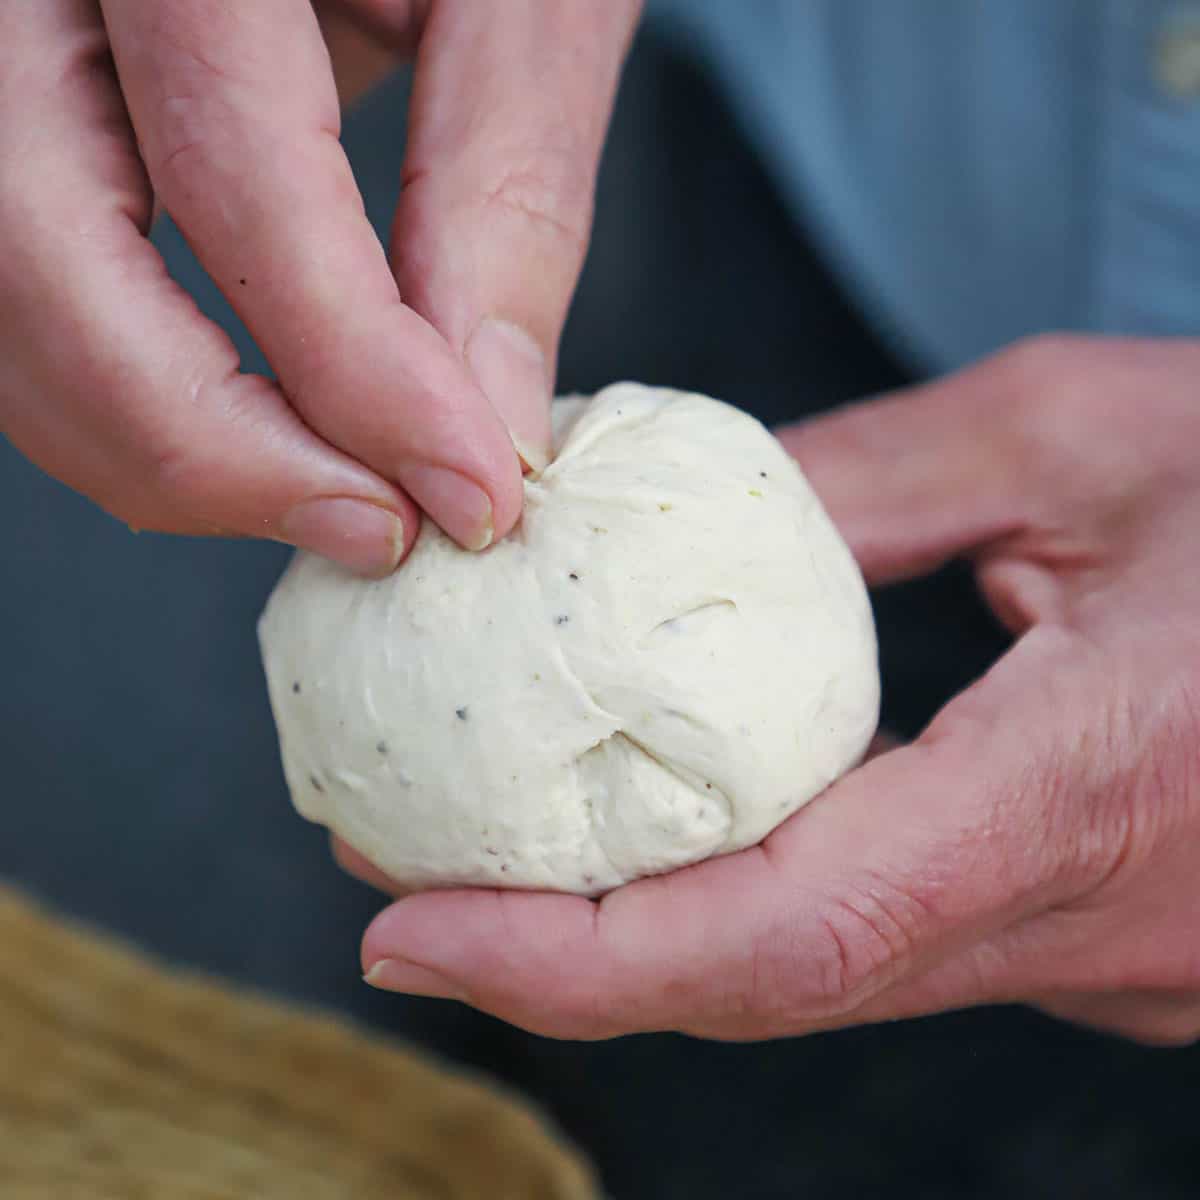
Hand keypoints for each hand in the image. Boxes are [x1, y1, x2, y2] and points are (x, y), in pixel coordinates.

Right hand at [0, 1, 637, 572]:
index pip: (235, 178)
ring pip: (10, 300)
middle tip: (375, 532)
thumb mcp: (525, 4)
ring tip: (334, 501)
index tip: (471, 494)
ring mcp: (12, 46)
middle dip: (211, 450)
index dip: (357, 374)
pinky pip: (33, 286)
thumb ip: (504, 196)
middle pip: (40, 257)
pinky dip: (137, 398)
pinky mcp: (31, 114)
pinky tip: (263, 438)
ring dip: (163, 447)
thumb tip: (487, 423)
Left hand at [353, 335, 1199, 1045]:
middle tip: (400, 863)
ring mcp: (1095, 953)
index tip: (411, 933)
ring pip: (815, 975)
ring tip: (487, 843)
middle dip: (559, 951)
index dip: (574, 960)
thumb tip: (701, 516)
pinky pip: (880, 940)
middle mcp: (1084, 921)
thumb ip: (878, 483)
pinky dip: (741, 903)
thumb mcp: (1092, 437)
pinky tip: (653, 833)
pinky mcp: (1089, 932)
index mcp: (1087, 791)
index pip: (785, 936)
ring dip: (636, 931)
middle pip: (767, 982)